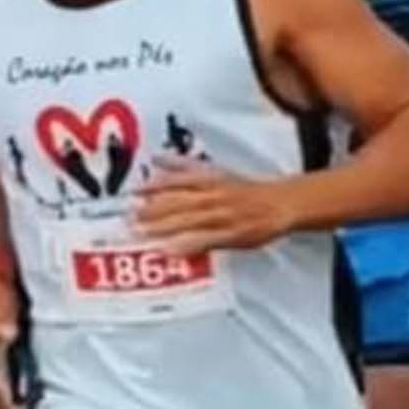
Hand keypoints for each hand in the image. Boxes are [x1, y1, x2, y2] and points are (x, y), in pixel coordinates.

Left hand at [132, 159, 291, 254]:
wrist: (280, 203)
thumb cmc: (243, 189)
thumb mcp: (214, 171)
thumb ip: (183, 167)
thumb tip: (154, 158)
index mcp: (209, 178)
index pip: (177, 180)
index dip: (154, 186)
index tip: (133, 193)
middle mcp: (214, 195)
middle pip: (179, 202)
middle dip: (152, 211)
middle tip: (128, 218)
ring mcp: (223, 216)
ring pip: (188, 221)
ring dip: (163, 228)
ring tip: (140, 233)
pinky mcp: (232, 235)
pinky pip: (205, 241)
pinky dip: (187, 245)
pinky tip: (169, 251)